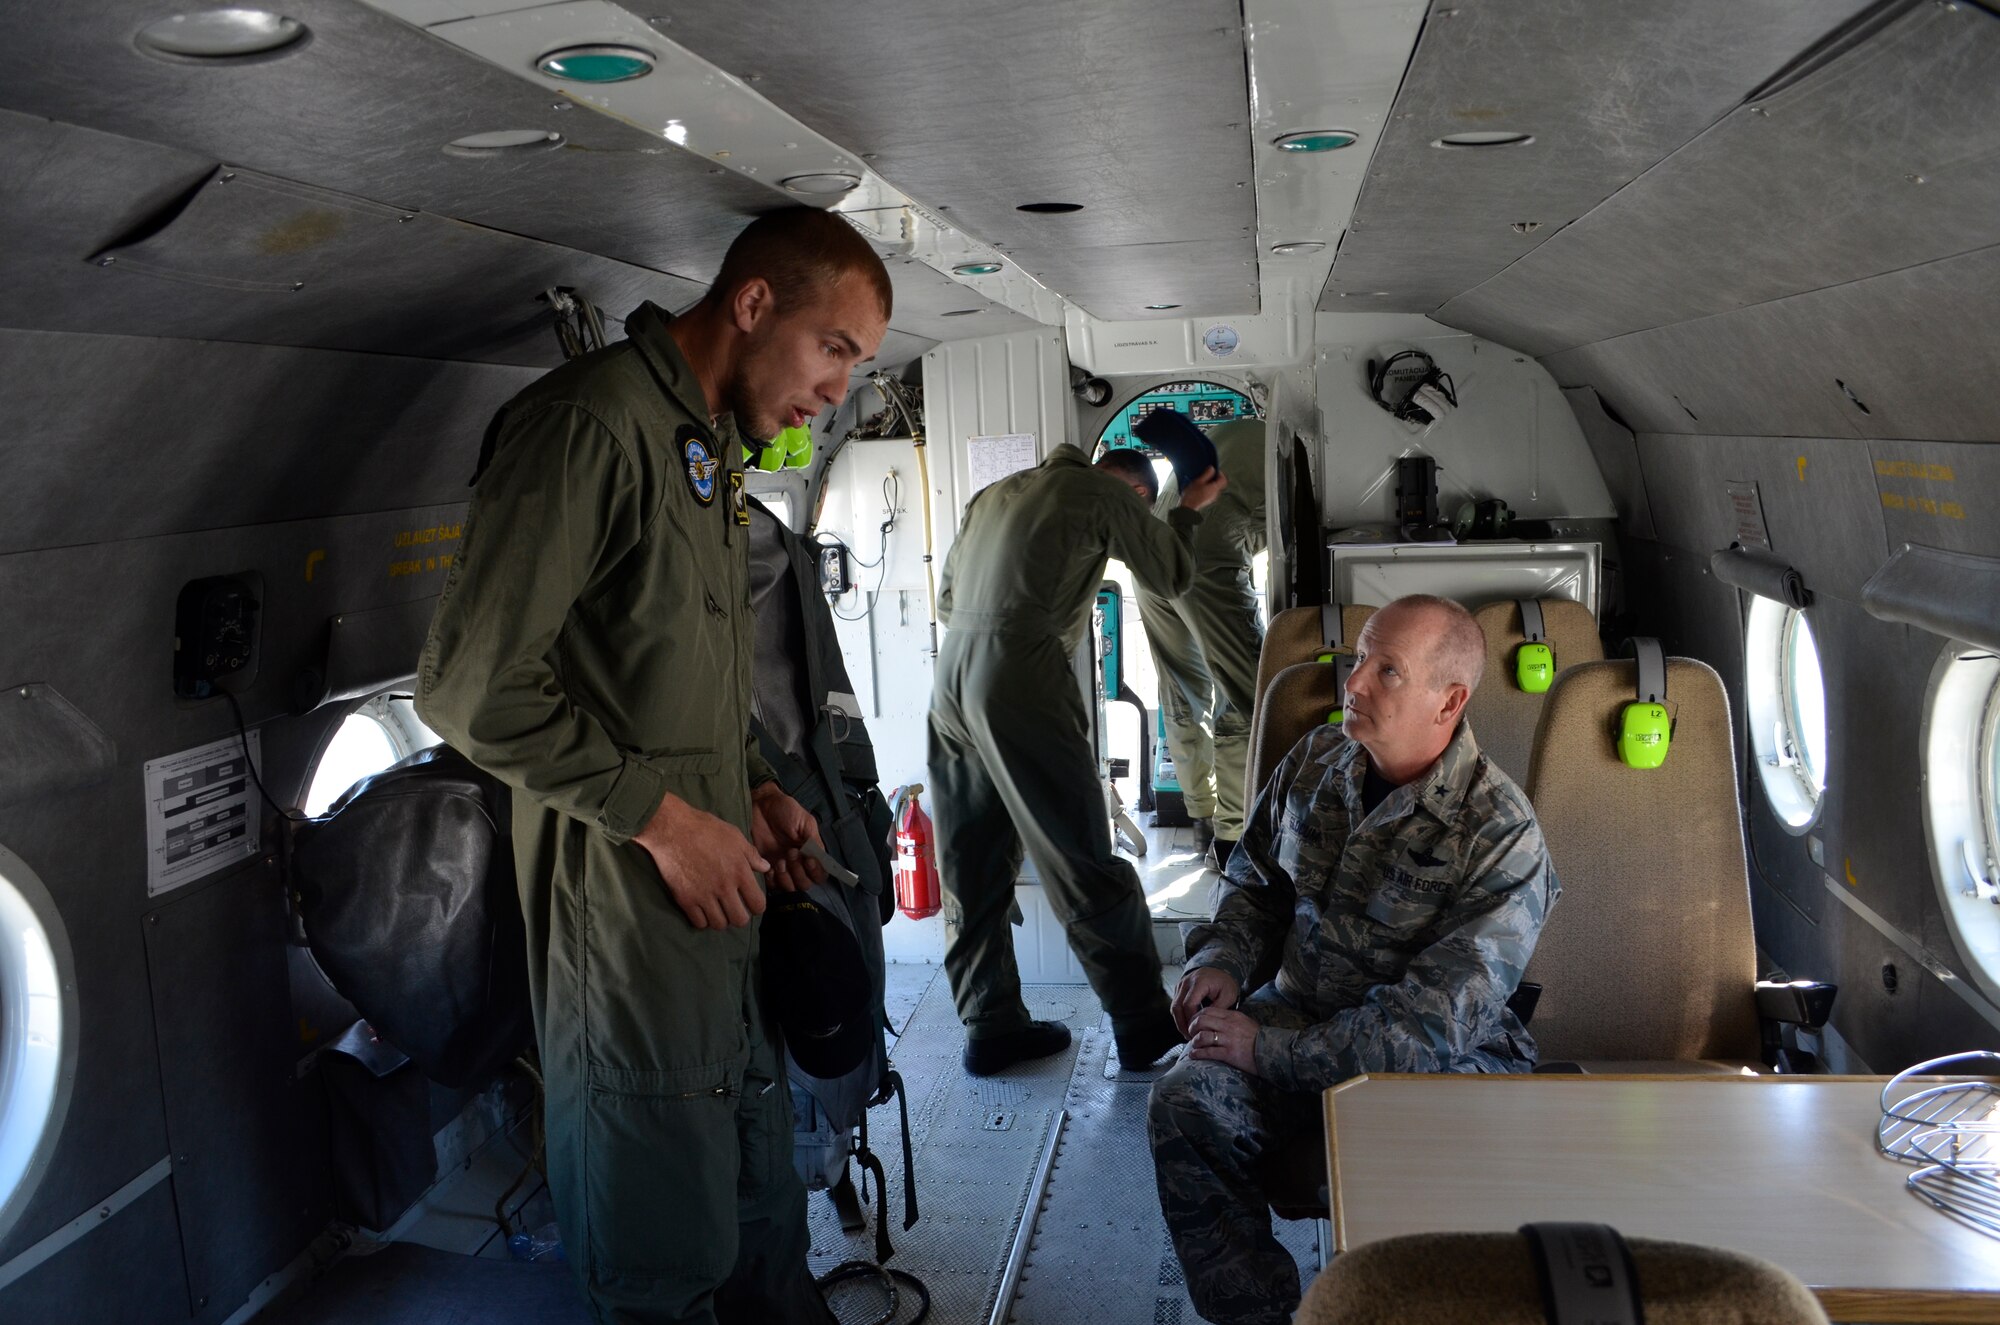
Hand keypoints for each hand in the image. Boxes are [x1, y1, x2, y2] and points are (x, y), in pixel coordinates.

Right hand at [632, 793, 769, 928]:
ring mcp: (704, 895)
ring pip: (719, 924)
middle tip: (734, 908)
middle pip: (740, 920)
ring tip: (718, 910)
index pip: (758, 904)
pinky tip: (702, 910)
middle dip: (739, 916)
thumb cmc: (705, 828)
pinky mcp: (685, 899)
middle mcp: (724, 887)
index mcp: (740, 872)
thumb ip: (751, 854)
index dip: (757, 906)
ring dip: (721, 919)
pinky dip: (702, 920)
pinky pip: (699, 923)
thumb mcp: (734, 836)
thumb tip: (765, 867)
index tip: (751, 902)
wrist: (672, 829)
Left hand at [750, 783, 825, 891]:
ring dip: (786, 877)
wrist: (760, 805)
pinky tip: (769, 865)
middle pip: (805, 884)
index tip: (808, 860)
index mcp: (810, 853)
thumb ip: (815, 841)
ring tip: (779, 860)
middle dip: (799, 872)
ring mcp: (782, 867)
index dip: (816, 872)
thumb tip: (821, 860)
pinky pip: (772, 885)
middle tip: (790, 853)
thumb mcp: (805, 822)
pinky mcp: (766, 868)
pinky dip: (772, 879)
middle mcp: (798, 864)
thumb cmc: (785, 810)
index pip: (820, 874)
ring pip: (790, 887)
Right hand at [1171, 967, 1241, 1037]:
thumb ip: (1218, 1008)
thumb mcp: (1228, 995)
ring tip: (1187, 1033)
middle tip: (1189, 1037)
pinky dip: (1180, 1016)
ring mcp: (1180, 985)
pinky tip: (1187, 1025)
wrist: (1219, 969)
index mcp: (1199, 983)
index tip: (1196, 1031)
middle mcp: (1186, 982)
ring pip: (1174, 1007)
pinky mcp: (1179, 989)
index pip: (1189, 1004)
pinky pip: (1175, 1004)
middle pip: (1177, 1006)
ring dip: (1179, 1021)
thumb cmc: (1224, 983)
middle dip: (1182, 1024)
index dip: (1191, 1020)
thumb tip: (1207, 1023)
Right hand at [1178, 466, 1227, 511]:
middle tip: (1206, 474)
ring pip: (1213, 488)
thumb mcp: (1199, 481)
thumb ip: (1207, 474)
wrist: (1187, 507)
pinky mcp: (1207, 500)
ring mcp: (1211, 498)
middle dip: (1213, 478)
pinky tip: (1198, 487)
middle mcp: (1215, 494)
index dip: (1220, 473)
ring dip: (1208, 483)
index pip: (1223, 479)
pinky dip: (1206, 488)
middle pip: (1218, 483)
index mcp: (1215, 488)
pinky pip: (1209, 492)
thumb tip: (1212, 469)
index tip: (1214, 470)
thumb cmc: (1192, 495)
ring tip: (1200, 481)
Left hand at [1186, 1004, 1258, 1073]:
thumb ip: (1230, 1019)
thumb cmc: (1258, 1038)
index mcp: (1232, 1016)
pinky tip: (1194, 1055)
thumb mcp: (1245, 1021)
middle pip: (1201, 1021)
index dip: (1196, 1016)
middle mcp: (1228, 1026)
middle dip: (1192, 1027)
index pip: (1207, 1011)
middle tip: (1190, 1033)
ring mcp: (1228, 1040)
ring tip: (1194, 1045)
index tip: (1193, 1022)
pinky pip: (1208, 1052)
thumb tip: (1215, 1020)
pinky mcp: (1229, 1054)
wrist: (1271, 1051)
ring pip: (1202, 1036)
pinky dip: (1197, 1054)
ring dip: (1194, 1041)